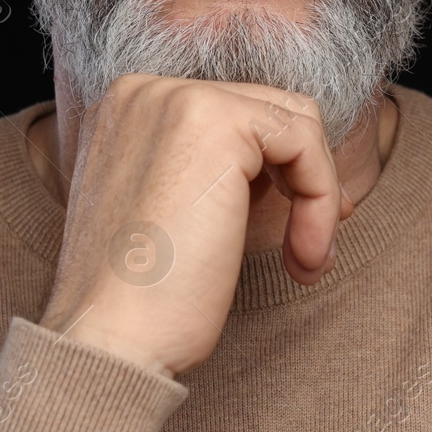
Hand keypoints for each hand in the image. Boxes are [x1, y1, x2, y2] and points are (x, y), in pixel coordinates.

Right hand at [38, 73, 350, 378]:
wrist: (111, 340)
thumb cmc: (142, 302)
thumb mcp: (175, 217)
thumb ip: (216, 175)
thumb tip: (293, 167)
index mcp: (130, 110)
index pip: (235, 116)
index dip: (280, 172)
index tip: (300, 230)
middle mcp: (146, 90)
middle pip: (270, 110)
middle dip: (306, 180)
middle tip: (312, 247)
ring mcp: (177, 98)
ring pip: (295, 125)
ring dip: (317, 198)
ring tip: (305, 262)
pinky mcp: (216, 121)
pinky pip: (304, 143)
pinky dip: (320, 201)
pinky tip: (303, 258)